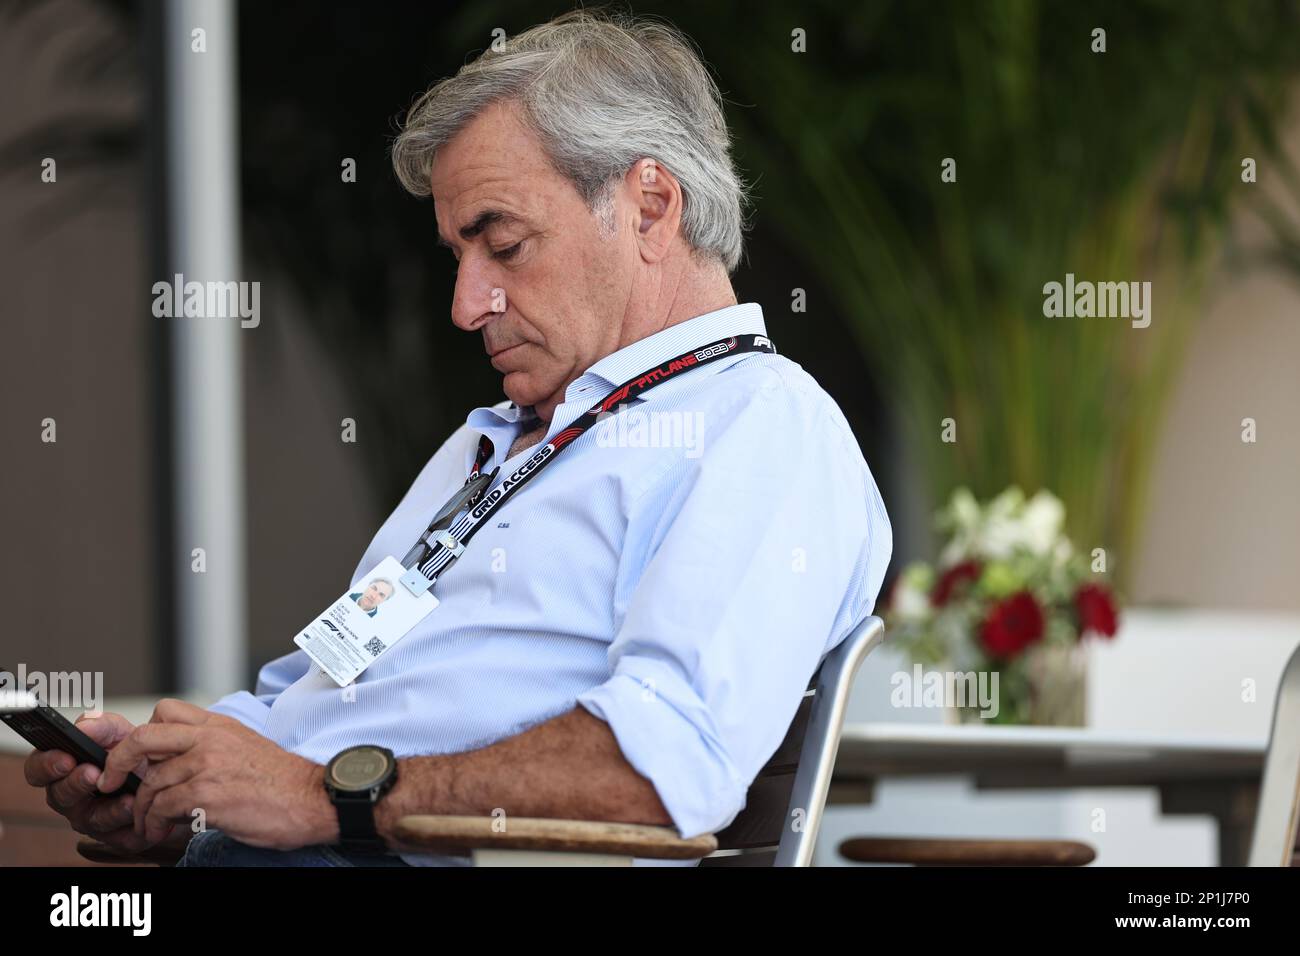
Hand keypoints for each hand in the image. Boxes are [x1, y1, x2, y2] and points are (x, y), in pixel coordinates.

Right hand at [23, 711, 179, 853]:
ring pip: (92, 819)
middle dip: (75, 784)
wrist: (167, 775)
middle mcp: (71, 796)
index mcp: (63, 769)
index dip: (46, 765)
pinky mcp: (114, 836)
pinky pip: (118, 836)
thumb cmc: (133, 754)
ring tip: (127, 797)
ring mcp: (91, 818)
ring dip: (109, 809)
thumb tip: (84, 725)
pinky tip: (141, 813)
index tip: (65, 757)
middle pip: (60, 796)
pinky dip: (131, 825)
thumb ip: (101, 726)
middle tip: (93, 773)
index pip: (38, 769)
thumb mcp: (120, 733)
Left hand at [99, 699, 335, 849]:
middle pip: (143, 738)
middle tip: (110, 780)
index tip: (137, 758)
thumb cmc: (283, 782)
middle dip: (116, 762)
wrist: (313, 798)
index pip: (165, 712)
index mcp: (220, 725)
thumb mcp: (246, 748)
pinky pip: (161, 807)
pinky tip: (161, 831)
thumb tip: (176, 766)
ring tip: (148, 824)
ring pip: (150, 782)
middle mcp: (210, 739)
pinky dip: (153, 823)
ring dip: (141, 809)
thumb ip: (212, 748)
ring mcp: (207, 764)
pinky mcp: (207, 794)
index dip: (143, 735)